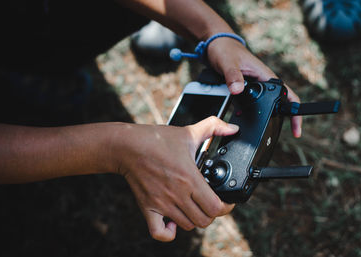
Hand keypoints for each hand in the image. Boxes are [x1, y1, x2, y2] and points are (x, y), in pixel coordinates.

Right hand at [114, 117, 238, 241]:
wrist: (127, 146)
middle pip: (204, 220)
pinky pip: (159, 232)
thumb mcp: (188, 132)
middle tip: (209, 202)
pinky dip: (169, 232)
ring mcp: (162, 203)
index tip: (225, 201)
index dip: (225, 206)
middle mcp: (177, 194)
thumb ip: (213, 127)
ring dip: (194, 219)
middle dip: (211, 213)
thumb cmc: (156, 140)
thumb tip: (233, 128)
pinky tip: (172, 220)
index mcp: (189, 178)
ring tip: (193, 207)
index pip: (215, 207)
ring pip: (187, 226)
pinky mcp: (148, 208)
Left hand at [206, 37, 301, 137]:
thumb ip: (233, 76)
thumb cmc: (225, 49)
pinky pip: (249, 104)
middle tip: (274, 135)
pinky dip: (246, 113)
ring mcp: (254, 86)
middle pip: (278, 104)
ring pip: (262, 106)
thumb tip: (238, 89)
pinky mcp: (245, 89)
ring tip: (255, 129)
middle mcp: (263, 82)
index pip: (288, 95)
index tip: (296, 130)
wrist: (216, 45)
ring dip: (260, 117)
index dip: (295, 113)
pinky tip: (239, 118)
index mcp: (265, 76)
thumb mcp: (228, 63)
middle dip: (279, 119)